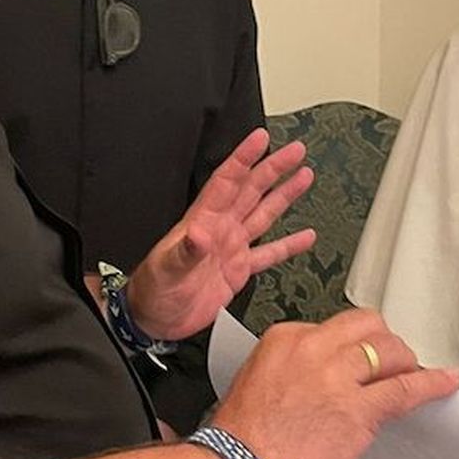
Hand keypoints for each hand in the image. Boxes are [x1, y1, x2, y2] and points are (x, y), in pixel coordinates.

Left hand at [128, 128, 314, 341]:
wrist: (155, 319)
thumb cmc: (153, 290)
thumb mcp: (166, 268)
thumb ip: (185, 251)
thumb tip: (199, 235)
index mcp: (202, 222)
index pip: (227, 182)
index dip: (243, 158)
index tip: (259, 139)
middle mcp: (220, 230)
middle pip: (251, 190)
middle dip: (273, 168)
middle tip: (294, 150)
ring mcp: (231, 248)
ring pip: (263, 214)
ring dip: (284, 196)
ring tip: (303, 176)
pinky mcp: (238, 270)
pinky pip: (269, 253)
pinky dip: (288, 245)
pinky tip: (304, 236)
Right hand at [209, 307, 458, 458]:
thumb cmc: (239, 448)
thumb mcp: (258, 387)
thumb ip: (291, 376)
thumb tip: (318, 389)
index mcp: (284, 340)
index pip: (333, 329)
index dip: (351, 349)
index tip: (357, 365)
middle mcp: (312, 349)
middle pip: (367, 327)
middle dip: (383, 345)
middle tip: (389, 366)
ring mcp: (337, 377)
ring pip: (390, 351)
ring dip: (405, 364)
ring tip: (412, 378)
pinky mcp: (359, 410)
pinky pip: (407, 388)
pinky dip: (432, 384)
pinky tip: (446, 382)